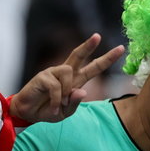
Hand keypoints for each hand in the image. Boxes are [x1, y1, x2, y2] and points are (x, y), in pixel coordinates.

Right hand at [9, 33, 124, 123]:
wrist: (28, 114)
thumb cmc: (48, 110)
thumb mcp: (67, 112)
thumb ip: (75, 103)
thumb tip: (81, 91)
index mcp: (76, 80)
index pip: (94, 67)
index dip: (107, 58)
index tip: (121, 49)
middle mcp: (66, 73)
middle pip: (79, 55)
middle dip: (89, 46)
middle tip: (98, 36)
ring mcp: (53, 73)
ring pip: (68, 72)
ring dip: (66, 91)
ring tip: (60, 104)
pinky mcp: (42, 76)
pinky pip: (56, 86)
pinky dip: (57, 100)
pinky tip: (53, 107)